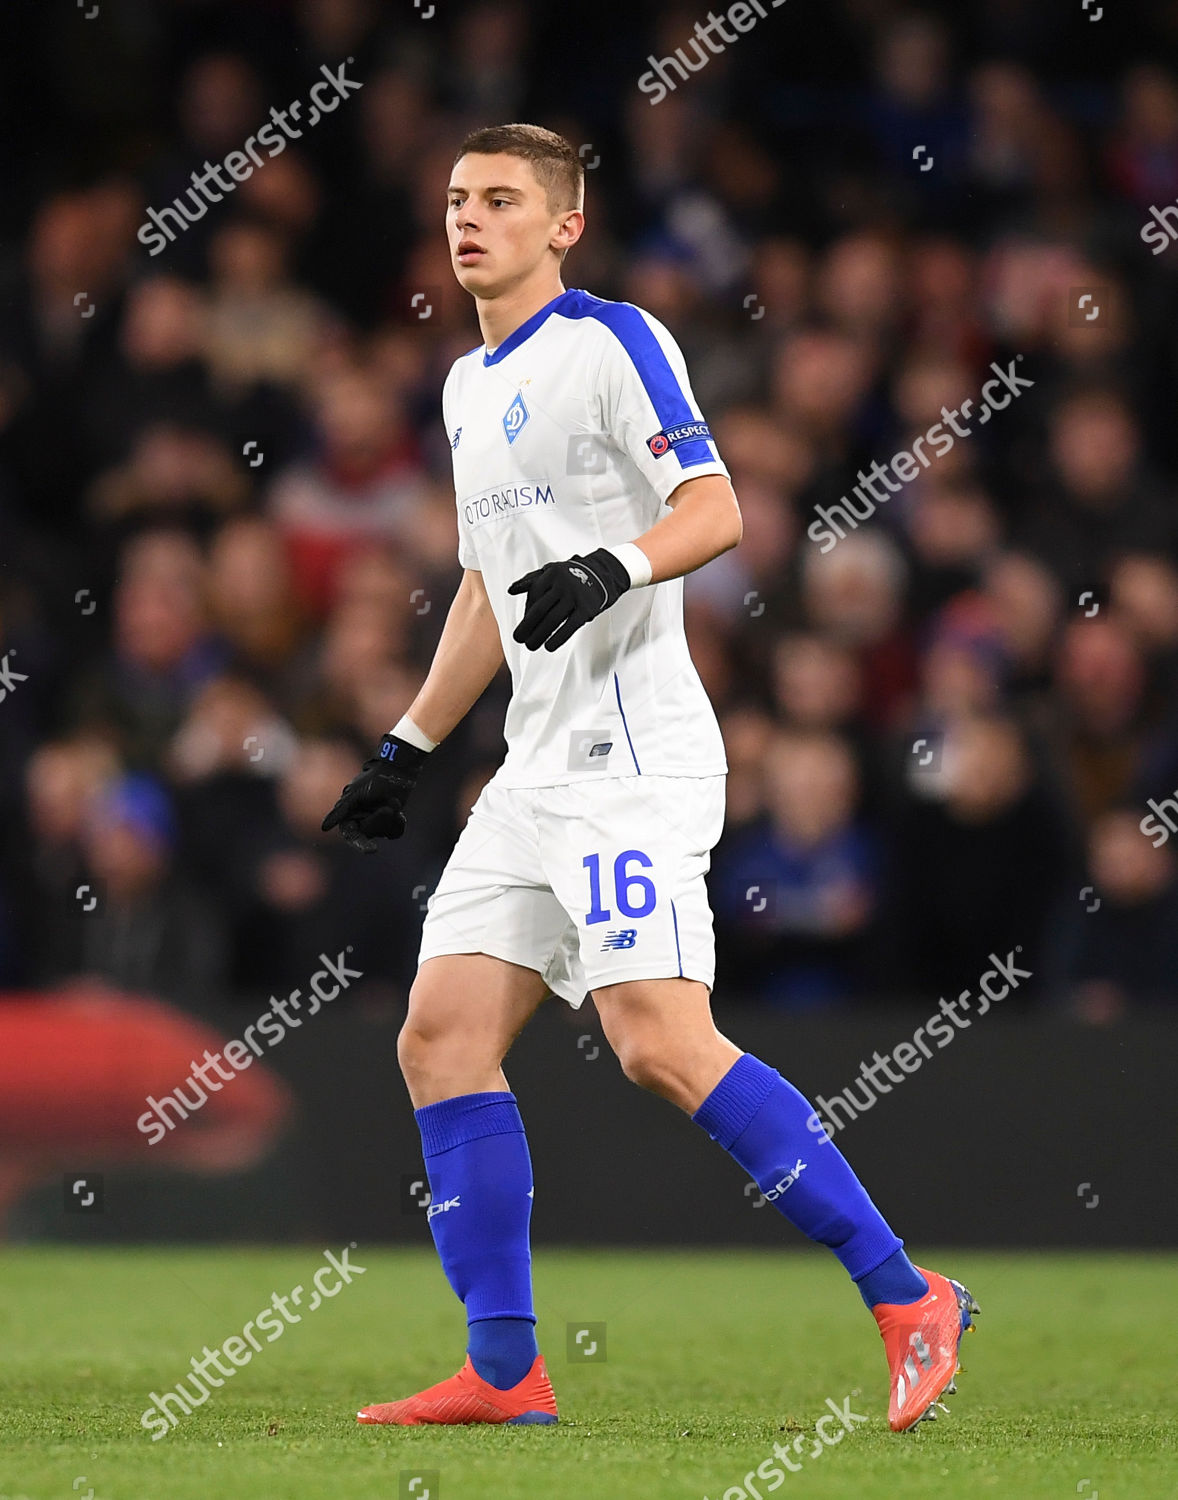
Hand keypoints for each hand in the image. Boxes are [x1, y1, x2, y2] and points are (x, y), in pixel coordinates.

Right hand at [320, 734, 428, 852]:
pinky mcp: (390, 822)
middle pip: (371, 833)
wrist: (397, 770)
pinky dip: (399, 822)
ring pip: (384, 834)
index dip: (361, 844)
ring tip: (393, 802)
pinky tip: (399, 811)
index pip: (352, 836)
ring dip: (391, 819)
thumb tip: (324, 827)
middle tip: (388, 807)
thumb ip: (341, 810)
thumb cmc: (374, 779)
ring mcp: (377, 823)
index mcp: (349, 815)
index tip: (373, 850)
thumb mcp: (355, 794)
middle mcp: (361, 821)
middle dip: (380, 820)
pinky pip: (395, 833)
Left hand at [508, 547, 630, 651]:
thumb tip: (511, 590)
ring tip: (531, 646)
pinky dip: (558, 638)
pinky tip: (549, 646)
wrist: (604, 573)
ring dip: (539, 635)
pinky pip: (570, 626)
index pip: (534, 596)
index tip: (523, 625)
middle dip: (527, 626)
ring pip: (553, 620)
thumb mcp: (552, 572)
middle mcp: (562, 583)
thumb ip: (531, 580)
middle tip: (519, 638)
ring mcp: (575, 595)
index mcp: (551, 574)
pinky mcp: (587, 608)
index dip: (526, 613)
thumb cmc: (573, 575)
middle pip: (540, 610)